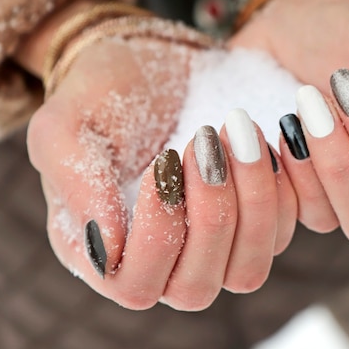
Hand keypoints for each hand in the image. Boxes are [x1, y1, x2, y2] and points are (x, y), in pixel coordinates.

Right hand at [27, 38, 295, 309]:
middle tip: (206, 140)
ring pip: (247, 269)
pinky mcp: (251, 221)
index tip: (164, 160)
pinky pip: (282, 232)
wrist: (152, 61)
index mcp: (106, 250)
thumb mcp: (66, 129)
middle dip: (210, 213)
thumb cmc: (100, 94)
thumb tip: (108, 249)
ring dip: (251, 201)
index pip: (136, 285)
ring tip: (240, 132)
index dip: (157, 233)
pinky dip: (281, 190)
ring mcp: (212, 246)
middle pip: (197, 287)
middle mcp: (162, 261)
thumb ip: (77, 187)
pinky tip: (266, 140)